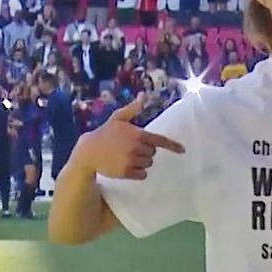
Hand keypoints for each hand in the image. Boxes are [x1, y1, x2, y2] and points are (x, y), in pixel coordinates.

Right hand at [69, 94, 184, 179]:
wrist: (88, 151)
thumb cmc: (105, 133)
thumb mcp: (118, 118)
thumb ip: (133, 109)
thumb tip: (143, 96)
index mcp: (137, 134)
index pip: (160, 141)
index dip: (173, 146)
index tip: (183, 150)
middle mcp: (136, 148)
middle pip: (153, 153)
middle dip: (146, 150)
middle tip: (131, 147)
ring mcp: (131, 161)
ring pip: (148, 164)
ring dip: (141, 161)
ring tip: (126, 156)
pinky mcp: (126, 173)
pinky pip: (143, 174)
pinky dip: (138, 172)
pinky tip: (126, 165)